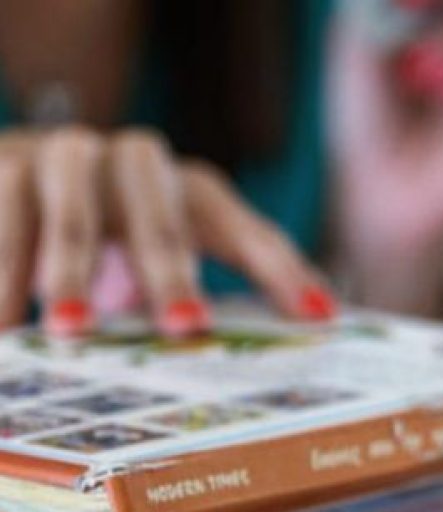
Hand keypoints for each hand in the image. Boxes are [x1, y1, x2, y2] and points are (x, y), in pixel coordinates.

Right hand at [0, 127, 334, 338]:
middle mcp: (132, 163)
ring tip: (72, 332)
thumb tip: (304, 329)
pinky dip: (5, 274)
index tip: (320, 319)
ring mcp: (64, 156)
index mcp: (187, 189)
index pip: (246, 229)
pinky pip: (6, 214)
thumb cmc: (104, 234)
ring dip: (70, 272)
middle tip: (188, 327)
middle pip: (161, 214)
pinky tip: (7, 328)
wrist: (12, 179)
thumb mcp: (156, 259)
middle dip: (173, 271)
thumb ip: (209, 289)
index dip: (283, 270)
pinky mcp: (5, 164)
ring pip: (73, 212)